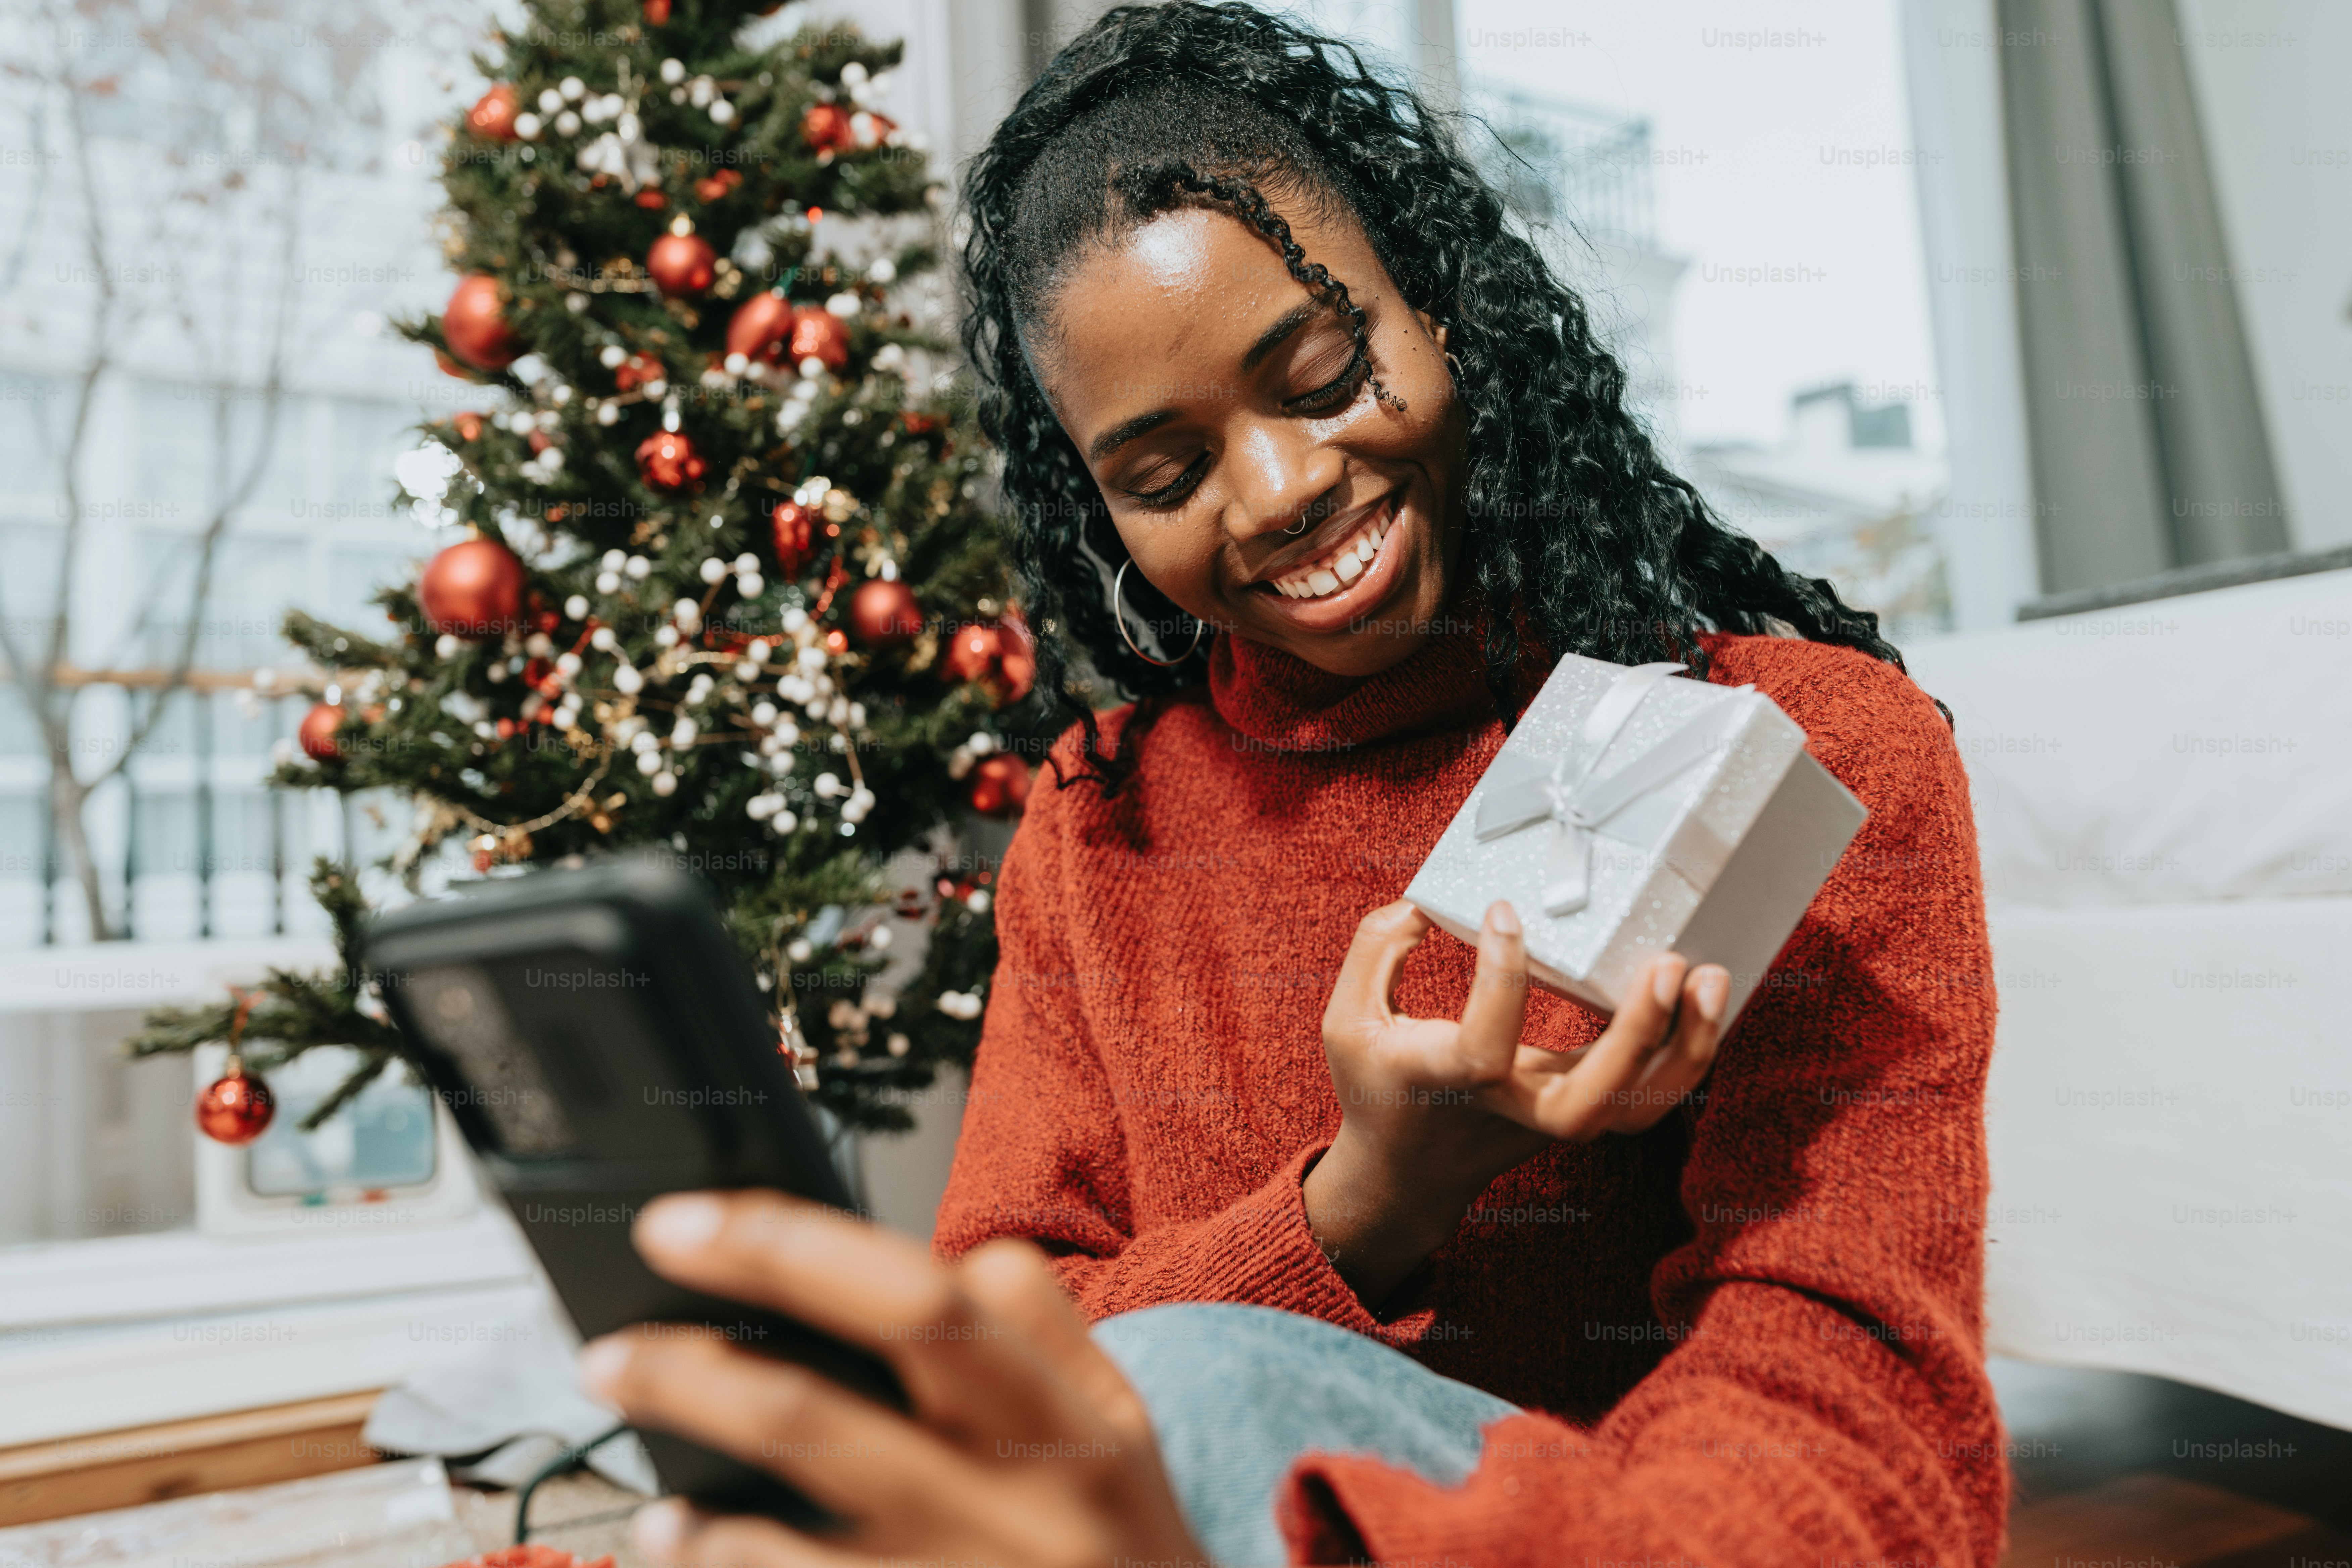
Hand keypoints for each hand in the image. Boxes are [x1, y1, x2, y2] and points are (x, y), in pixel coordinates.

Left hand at [579, 1191, 1205, 1567]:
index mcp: (1068, 1426)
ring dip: (683, 1459)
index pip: (924, 1305)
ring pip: (780, 1520)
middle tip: (609, 1342)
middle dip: (696, 1365)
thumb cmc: (1125, 1556)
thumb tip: (960, 1254)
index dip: (794, 1252)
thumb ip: (1050, 1334)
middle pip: (821, 1413)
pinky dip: (714, 1555)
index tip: (694, 1223)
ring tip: (623, 1414)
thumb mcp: (1125, 1434)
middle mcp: (1009, 1509)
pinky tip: (669, 1534)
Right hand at [1302, 900, 1727, 1304]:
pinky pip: (1652, 1095)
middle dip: (1637, 1037)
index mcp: (1447, 1081)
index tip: (1504, 912)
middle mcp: (1512, 1109)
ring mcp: (1558, 1119)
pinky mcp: (1588, 1113)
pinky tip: (1707, 997)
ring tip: (1710, 975)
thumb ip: (1374, 952)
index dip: (1499, 980)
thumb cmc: (1378, 1086)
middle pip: (1590, 1102)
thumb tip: (1426, 908)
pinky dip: (1689, 1053)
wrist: (1410, 1173)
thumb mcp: (1347, 1019)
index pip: (1483, 1048)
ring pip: (1640, 1108)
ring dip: (1686, 1048)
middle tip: (1666, 963)